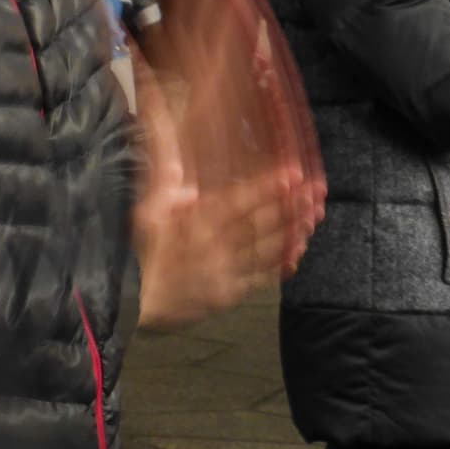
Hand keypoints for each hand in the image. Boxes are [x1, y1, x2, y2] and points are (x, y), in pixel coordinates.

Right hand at [135, 160, 321, 326]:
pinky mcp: (228, 293)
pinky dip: (280, 265)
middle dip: (291, 206)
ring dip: (292, 232)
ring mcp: (225, 271)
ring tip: (313, 217)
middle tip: (316, 192)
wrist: (133, 300)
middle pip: (261, 223)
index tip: (293, 174)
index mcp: (195, 222)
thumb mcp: (148, 209)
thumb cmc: (139, 250)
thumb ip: (166, 178)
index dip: (268, 187)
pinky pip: (260, 278)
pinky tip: (296, 253)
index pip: (239, 201)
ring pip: (266, 249)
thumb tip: (169, 148)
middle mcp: (215, 245)